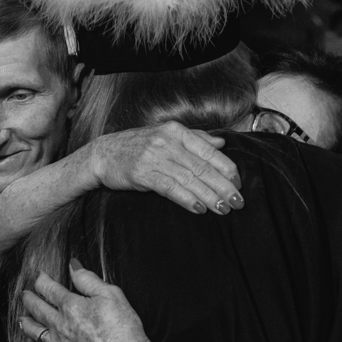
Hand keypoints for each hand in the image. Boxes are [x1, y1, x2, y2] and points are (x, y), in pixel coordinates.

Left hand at [20, 261, 150, 341]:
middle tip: (24, 295)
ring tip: (21, 320)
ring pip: (36, 335)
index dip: (42, 281)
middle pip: (38, 310)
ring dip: (27, 326)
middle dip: (29, 300)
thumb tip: (72, 265)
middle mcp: (60, 326)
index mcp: (71, 306)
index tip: (39, 276)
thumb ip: (88, 280)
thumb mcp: (111, 294)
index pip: (49, 289)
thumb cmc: (123, 327)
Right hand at [86, 121, 243, 214]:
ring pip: (189, 179)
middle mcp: (167, 142)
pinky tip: (199, 209)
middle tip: (238, 202)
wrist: (102, 154)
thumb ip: (195, 138)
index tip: (239, 183)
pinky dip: (186, 199)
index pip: (209, 150)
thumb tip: (222, 141)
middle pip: (202, 167)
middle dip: (223, 186)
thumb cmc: (137, 146)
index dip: (226, 168)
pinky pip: (170, 187)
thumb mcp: (166, 136)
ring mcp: (154, 157)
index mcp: (176, 131)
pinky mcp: (142, 174)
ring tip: (223, 209)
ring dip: (209, 196)